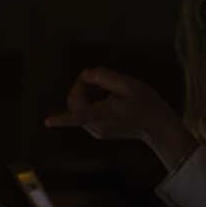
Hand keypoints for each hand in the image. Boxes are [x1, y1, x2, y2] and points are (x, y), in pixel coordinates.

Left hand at [43, 67, 196, 169]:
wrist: (158, 125)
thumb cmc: (146, 103)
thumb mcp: (128, 83)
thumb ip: (103, 76)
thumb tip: (84, 75)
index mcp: (106, 114)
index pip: (80, 115)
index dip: (63, 118)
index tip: (47, 122)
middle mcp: (98, 126)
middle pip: (75, 101)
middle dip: (84, 86)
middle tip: (104, 80)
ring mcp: (97, 131)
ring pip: (79, 105)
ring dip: (90, 93)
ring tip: (111, 92)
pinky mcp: (98, 131)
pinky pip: (86, 111)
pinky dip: (94, 101)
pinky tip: (110, 99)